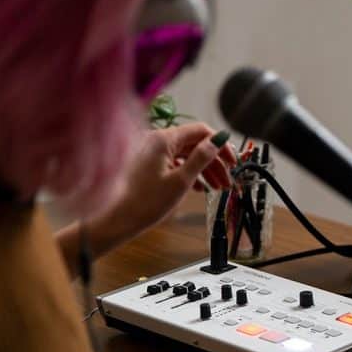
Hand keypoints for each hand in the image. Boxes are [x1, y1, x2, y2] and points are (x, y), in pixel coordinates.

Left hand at [95, 123, 236, 243]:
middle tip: (228, 178)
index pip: (200, 131)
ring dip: (204, 170)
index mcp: (163, 139)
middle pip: (194, 144)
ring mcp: (151, 152)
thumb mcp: (181, 180)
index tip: (232, 160)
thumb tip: (218, 140)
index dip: (220, 145)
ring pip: (186, 155)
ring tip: (217, 187)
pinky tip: (199, 188)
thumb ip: (201, 157)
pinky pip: (175, 162)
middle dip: (214, 162)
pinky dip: (189, 173)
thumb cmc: (146, 202)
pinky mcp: (148, 164)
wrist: (119, 219)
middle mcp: (156, 140)